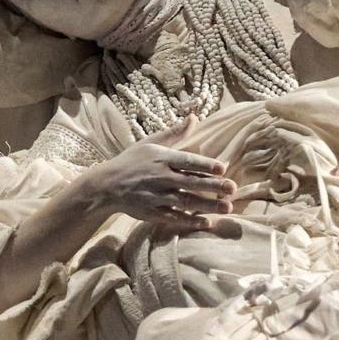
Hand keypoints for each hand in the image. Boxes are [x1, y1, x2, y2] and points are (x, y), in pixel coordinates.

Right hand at [75, 115, 234, 230]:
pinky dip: (189, 220)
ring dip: (207, 205)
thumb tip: (194, 117)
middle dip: (213, 186)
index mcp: (161, 159)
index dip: (205, 165)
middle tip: (232, 189)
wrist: (105, 186)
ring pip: (185, 201)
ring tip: (228, 207)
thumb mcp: (150, 144)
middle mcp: (160, 178)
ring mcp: (156, 196)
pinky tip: (206, 222)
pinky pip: (174, 217)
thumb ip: (174, 133)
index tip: (223, 168)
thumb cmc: (131, 161)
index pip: (187, 161)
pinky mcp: (152, 212)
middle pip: (190, 182)